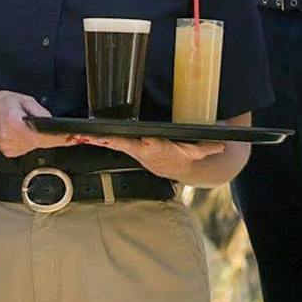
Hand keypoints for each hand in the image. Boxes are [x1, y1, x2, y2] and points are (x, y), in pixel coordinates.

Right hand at [0, 90, 72, 158]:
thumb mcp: (22, 99)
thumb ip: (40, 112)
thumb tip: (53, 123)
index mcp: (14, 123)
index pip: (43, 136)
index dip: (59, 138)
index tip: (71, 138)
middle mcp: (11, 139)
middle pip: (42, 143)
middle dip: (51, 136)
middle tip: (57, 131)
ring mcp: (10, 148)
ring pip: (36, 146)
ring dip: (39, 138)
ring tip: (29, 126)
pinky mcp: (11, 153)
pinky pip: (29, 148)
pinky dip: (30, 141)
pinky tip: (23, 132)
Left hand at [70, 134, 222, 180]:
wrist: (180, 166)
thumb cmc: (188, 152)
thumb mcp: (199, 150)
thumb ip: (209, 146)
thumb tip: (223, 143)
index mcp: (156, 148)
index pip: (144, 144)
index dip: (134, 142)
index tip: (124, 138)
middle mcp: (141, 149)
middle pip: (120, 143)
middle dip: (104, 140)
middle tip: (87, 136)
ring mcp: (132, 148)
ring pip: (111, 142)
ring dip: (93, 140)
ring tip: (78, 135)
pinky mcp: (126, 145)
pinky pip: (108, 141)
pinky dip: (94, 138)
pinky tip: (80, 135)